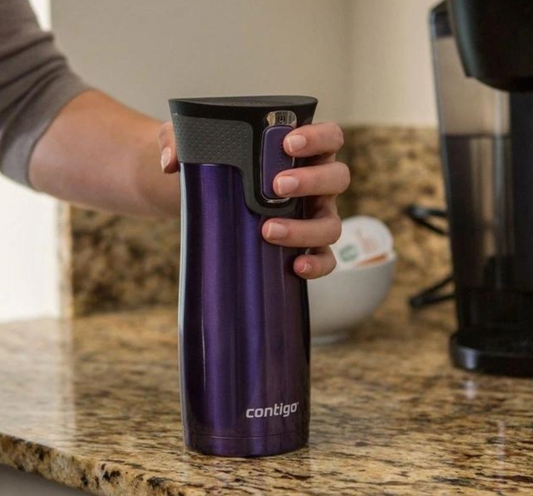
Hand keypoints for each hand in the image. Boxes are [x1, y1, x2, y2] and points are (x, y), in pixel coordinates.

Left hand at [158, 121, 349, 278]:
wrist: (208, 199)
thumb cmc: (214, 166)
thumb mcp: (192, 145)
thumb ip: (177, 141)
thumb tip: (170, 162)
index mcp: (303, 153)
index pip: (330, 137)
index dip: (318, 138)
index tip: (288, 143)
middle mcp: (316, 184)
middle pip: (338, 178)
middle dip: (312, 181)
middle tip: (276, 186)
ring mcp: (314, 216)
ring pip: (332, 224)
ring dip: (306, 228)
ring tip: (268, 229)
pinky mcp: (306, 247)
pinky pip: (325, 259)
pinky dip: (317, 264)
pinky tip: (295, 266)